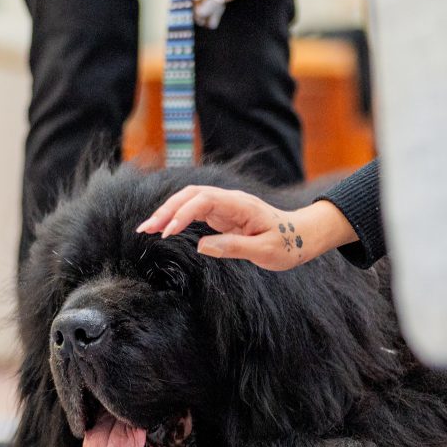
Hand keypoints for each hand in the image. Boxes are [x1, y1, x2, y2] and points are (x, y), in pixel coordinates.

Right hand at [136, 185, 356, 270]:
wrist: (301, 236)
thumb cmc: (288, 245)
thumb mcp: (266, 251)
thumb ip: (235, 247)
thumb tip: (202, 247)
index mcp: (241, 205)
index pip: (204, 200)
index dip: (183, 213)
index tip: (167, 232)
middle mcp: (230, 200)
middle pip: (190, 195)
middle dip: (166, 209)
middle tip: (145, 229)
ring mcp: (225, 206)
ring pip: (189, 201)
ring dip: (167, 212)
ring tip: (147, 229)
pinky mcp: (222, 215)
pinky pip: (194, 211)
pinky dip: (177, 218)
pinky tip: (163, 228)